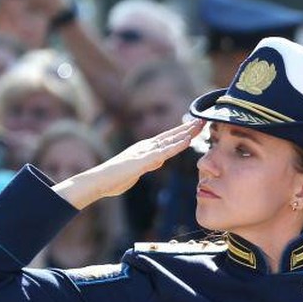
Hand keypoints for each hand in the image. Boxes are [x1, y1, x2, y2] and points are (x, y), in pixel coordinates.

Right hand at [54, 119, 203, 209]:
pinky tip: (186, 141)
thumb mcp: (139, 170)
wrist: (99, 181)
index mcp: (145, 149)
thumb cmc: (116, 178)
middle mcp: (146, 146)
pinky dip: (175, 146)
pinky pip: (163, 153)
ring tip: (199, 126)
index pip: (168, 138)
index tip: (196, 126)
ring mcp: (145, 152)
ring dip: (185, 133)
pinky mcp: (143, 160)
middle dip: (187, 128)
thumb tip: (160, 160)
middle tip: (203, 120)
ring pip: (169, 140)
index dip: (182, 132)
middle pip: (171, 135)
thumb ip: (150, 163)